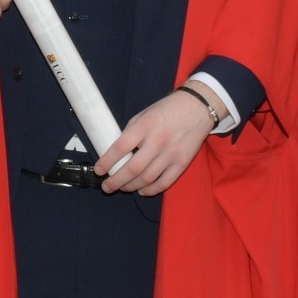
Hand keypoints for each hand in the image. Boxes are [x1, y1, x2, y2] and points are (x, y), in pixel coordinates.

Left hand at [97, 89, 217, 195]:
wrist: (198, 108)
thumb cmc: (167, 110)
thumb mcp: (143, 115)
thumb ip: (131, 133)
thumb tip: (116, 153)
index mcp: (145, 126)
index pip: (120, 148)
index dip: (107, 162)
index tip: (99, 170)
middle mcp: (157, 141)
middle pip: (133, 169)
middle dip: (116, 181)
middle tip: (106, 187)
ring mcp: (171, 154)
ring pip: (147, 178)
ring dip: (131, 187)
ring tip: (122, 188)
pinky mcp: (182, 162)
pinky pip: (164, 182)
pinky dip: (151, 190)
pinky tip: (141, 190)